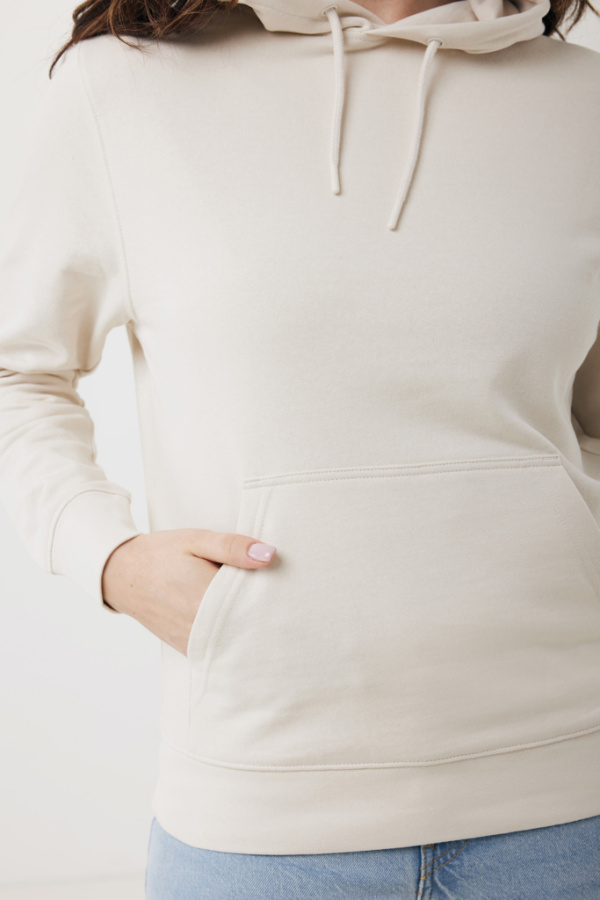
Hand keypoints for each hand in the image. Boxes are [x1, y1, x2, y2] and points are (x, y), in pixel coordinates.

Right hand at [100, 529, 276, 655]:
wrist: (121, 575)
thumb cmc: (160, 554)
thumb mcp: (196, 540)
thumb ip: (233, 547)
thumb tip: (269, 555)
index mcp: (204, 601)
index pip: (254, 607)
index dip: (276, 600)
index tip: (293, 591)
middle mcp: (199, 630)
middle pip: (249, 630)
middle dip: (268, 618)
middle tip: (290, 605)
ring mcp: (193, 644)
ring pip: (236, 643)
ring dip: (253, 631)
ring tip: (272, 615)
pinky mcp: (189, 649)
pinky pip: (220, 649)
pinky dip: (235, 639)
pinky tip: (247, 626)